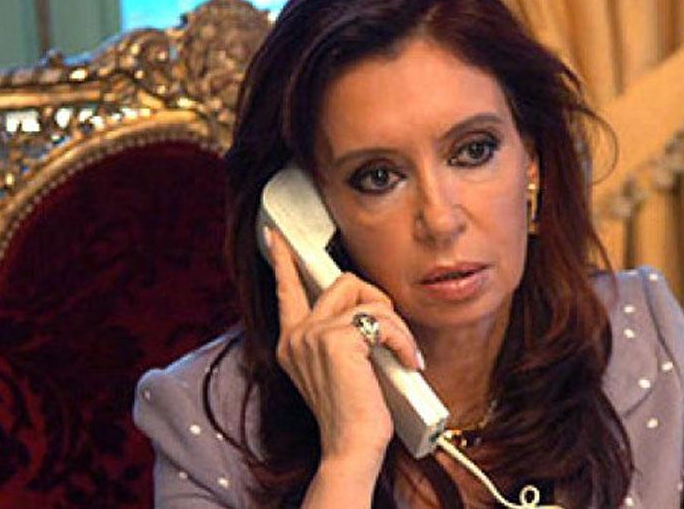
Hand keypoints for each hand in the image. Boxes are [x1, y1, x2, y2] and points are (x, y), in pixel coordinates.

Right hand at [266, 228, 423, 476]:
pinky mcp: (337, 340)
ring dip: (397, 327)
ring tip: (403, 355)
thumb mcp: (342, 369)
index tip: (275, 236)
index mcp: (292, 341)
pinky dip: (403, 341)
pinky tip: (408, 363)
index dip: (284, 260)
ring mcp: (313, 336)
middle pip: (345, 282)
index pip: (286, 291)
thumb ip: (343, 338)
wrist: (351, 447)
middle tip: (392, 336)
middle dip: (379, 303)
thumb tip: (370, 312)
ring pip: (369, 300)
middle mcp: (296, 335)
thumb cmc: (352, 414)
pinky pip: (384, 320)